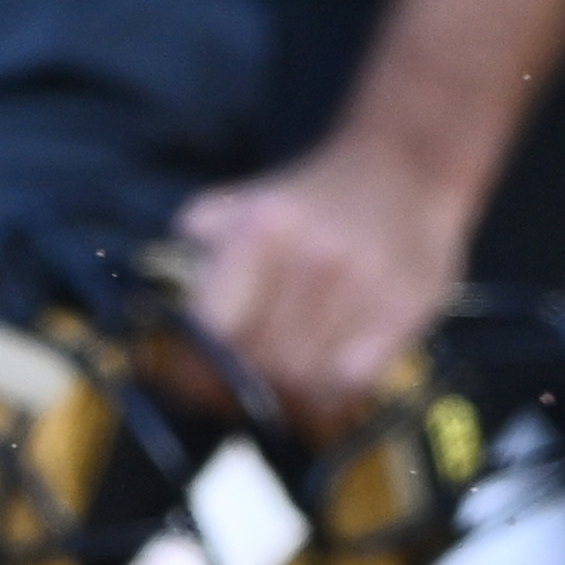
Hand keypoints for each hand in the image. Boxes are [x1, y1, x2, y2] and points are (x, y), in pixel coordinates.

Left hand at [172, 133, 460, 424]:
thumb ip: (196, 245)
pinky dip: (329, 397)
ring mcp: (364, 286)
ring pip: (305, 381)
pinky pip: (354, 383)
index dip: (195, 370)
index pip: (215, 330)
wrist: (404, 166)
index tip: (186, 384)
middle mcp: (314, 259)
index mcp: (263, 230)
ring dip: (284, 398)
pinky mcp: (405, 308)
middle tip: (232, 394)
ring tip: (276, 391)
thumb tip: (159, 312)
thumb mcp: (244, 203)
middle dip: (239, 389)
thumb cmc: (312, 197)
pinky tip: (319, 384)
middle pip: (261, 364)